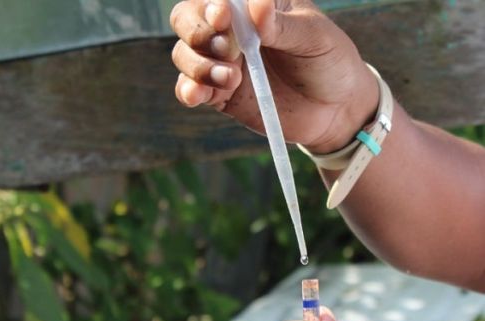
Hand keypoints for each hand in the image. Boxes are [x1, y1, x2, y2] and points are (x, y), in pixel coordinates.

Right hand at [170, 0, 378, 152]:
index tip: (224, 18)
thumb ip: (283, 25)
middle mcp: (232, 31)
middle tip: (228, 51)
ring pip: (185, 55)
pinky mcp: (221, 95)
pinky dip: (189, 90)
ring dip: (198, 66)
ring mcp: (223, 63)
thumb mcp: (315, 37)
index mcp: (253, 6)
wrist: (336, 110)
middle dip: (197, 33)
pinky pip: (191, 89)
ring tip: (232, 79)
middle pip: (187, 20)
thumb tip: (256, 8)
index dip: (210, 5)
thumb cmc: (330, 62)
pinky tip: (201, 95)